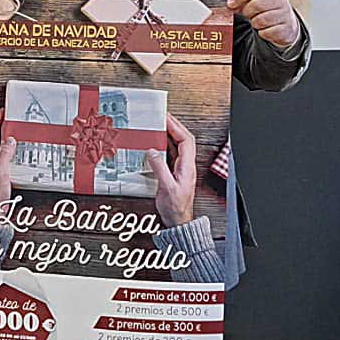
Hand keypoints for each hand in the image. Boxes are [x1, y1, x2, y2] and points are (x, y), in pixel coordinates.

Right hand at [145, 113, 198, 227]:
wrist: (178, 222)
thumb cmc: (175, 208)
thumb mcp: (166, 187)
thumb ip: (159, 168)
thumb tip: (152, 152)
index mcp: (187, 167)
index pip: (185, 140)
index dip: (176, 127)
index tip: (166, 118)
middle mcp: (186, 166)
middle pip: (183, 140)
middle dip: (173, 126)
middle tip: (162, 117)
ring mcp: (181, 169)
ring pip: (177, 146)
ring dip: (169, 135)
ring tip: (158, 126)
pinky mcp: (174, 173)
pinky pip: (171, 154)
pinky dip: (164, 146)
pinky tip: (156, 144)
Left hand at [226, 0, 300, 51]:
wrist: (288, 24)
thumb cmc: (269, 10)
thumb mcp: (259, 0)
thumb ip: (244, 0)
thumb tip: (230, 5)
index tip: (230, 4)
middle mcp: (281, 0)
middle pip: (256, 4)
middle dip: (247, 11)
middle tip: (248, 15)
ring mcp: (285, 15)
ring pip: (260, 20)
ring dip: (255, 23)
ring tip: (258, 21)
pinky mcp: (286, 29)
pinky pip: (266, 32)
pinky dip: (262, 33)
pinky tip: (266, 29)